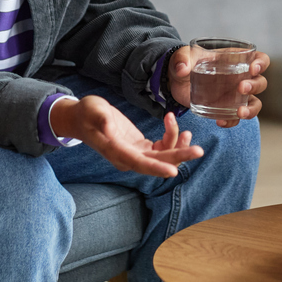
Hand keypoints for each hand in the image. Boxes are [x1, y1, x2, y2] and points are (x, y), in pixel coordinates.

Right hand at [49, 95, 201, 177]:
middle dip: (179, 157)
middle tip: (199, 150)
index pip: (140, 163)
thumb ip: (100, 118)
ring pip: (163, 157)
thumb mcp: (92, 110)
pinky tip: (175, 125)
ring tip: (186, 130)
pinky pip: (161, 149)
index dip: (157, 168)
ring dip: (177, 146)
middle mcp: (128, 158)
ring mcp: (135, 153)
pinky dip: (171, 139)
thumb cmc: (86, 113)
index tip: (174, 171)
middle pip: (157, 163)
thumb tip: (108, 124)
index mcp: (117, 152)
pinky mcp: (140, 147)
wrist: (82, 118)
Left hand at [167, 46, 270, 126]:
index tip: (252, 68)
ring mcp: (235, 95)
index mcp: (235, 59)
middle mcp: (240, 77)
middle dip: (255, 86)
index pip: (259, 58)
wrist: (175, 82)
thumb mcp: (181, 57)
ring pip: (254, 103)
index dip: (261, 63)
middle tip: (241, 88)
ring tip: (240, 112)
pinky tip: (220, 121)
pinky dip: (232, 121)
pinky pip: (235, 118)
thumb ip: (181, 59)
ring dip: (251, 109)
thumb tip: (183, 68)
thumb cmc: (184, 63)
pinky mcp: (226, 108)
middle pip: (260, 82)